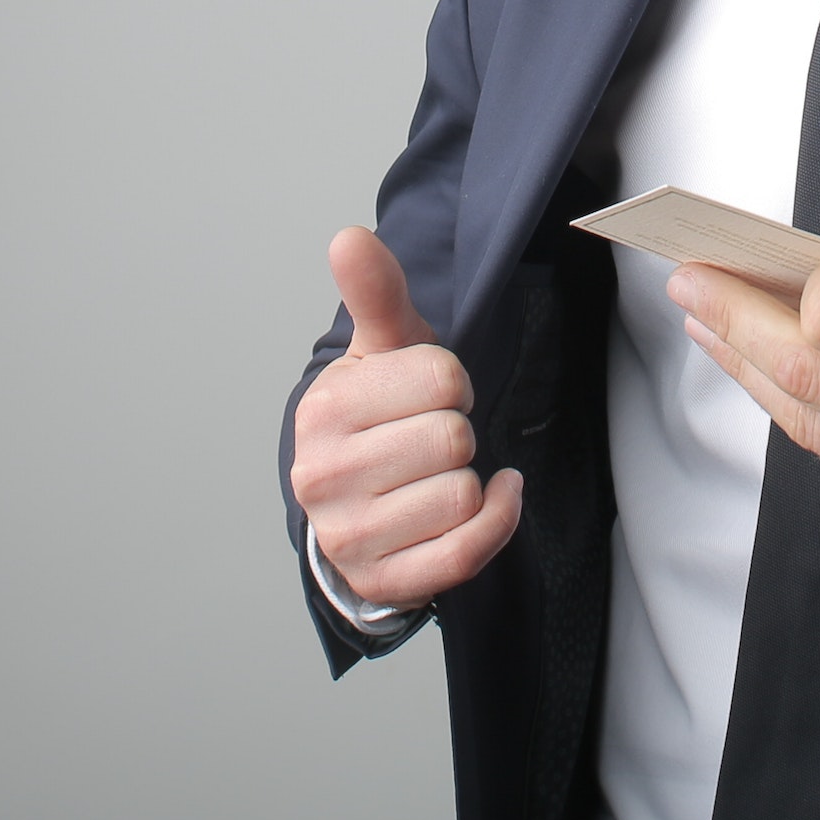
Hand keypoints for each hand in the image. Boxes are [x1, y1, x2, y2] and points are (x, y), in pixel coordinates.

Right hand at [291, 227, 523, 610]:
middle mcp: (324, 477)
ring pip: (462, 495)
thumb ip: (376, 292)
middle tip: (428, 437)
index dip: (451, 381)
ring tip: (434, 474)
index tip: (428, 393)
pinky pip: (467, 551)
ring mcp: (351, 537)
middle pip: (453, 439)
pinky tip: (488, 498)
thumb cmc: (377, 414)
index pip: (441, 378)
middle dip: (457, 431)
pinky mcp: (384, 581)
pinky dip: (496, 521)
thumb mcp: (380, 348)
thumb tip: (349, 238)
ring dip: (469, 480)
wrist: (350, 502)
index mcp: (325, 409)